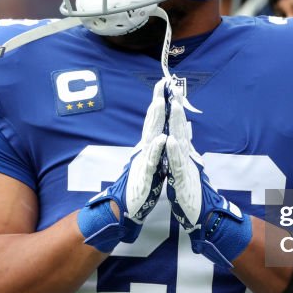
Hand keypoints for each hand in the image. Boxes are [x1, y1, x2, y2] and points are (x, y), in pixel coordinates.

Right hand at [76, 78, 167, 251]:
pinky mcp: (145, 176)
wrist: (125, 210)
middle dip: (157, 101)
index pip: (156, 121)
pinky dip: (157, 149)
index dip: (161, 102)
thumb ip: (155, 149)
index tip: (167, 84)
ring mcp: (144, 161)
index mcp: (149, 147)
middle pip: (151, 122)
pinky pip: (152, 161)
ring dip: (155, 119)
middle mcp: (145, 150)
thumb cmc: (139, 187)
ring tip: (160, 102)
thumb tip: (160, 134)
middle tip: (162, 82)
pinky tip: (162, 138)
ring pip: (150, 137)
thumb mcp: (151, 164)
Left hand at [164, 92, 250, 269]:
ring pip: (181, 141)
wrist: (204, 216)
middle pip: (180, 127)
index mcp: (183, 153)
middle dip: (176, 106)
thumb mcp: (185, 167)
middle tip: (172, 86)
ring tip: (173, 105)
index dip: (173, 108)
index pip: (177, 126)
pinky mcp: (184, 180)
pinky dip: (174, 153)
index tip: (167, 89)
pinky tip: (171, 141)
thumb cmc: (192, 193)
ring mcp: (186, 167)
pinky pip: (178, 165)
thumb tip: (183, 133)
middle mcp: (186, 156)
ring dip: (177, 123)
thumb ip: (184, 150)